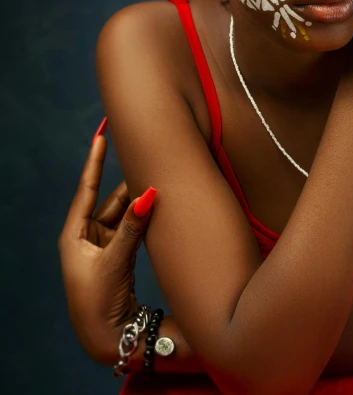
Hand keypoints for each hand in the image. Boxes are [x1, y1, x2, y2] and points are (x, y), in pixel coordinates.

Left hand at [57, 123, 156, 363]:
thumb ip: (133, 227)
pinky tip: (158, 205)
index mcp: (74, 235)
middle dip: (128, 184)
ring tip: (158, 180)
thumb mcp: (115, 261)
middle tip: (146, 160)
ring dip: (140, 202)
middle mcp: (87, 237)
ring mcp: (104, 245)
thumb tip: (148, 193)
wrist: (107, 337)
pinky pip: (132, 227)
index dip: (94, 162)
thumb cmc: (98, 302)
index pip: (86, 190)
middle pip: (110, 201)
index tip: (100, 136)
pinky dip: (144, 217)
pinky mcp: (118, 255)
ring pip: (125, 214)